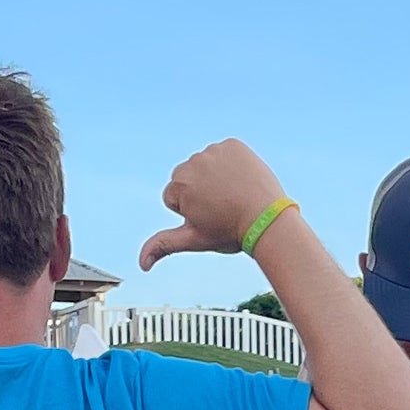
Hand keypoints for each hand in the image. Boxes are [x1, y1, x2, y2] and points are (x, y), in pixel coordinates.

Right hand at [144, 138, 291, 271]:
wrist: (268, 219)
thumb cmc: (230, 232)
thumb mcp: (195, 239)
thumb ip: (163, 246)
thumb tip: (141, 265)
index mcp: (178, 186)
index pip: (174, 196)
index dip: (192, 210)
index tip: (212, 217)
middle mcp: (192, 163)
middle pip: (187, 178)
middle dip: (200, 192)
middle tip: (224, 207)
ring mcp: (213, 151)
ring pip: (206, 165)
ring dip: (216, 177)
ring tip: (234, 194)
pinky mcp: (233, 144)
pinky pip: (225, 153)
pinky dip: (232, 164)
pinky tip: (242, 180)